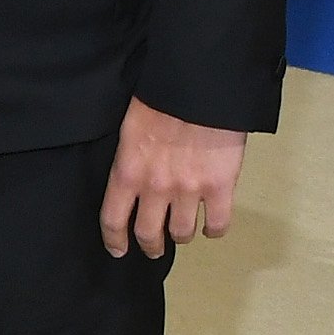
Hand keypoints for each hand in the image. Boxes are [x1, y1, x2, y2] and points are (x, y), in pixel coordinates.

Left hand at [99, 97, 246, 259]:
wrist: (200, 84)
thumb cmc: (162, 96)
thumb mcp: (130, 128)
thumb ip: (130, 159)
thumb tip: (132, 177)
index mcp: (127, 172)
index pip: (113, 220)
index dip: (114, 240)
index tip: (118, 249)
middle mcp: (155, 188)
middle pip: (149, 234)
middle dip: (151, 246)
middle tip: (154, 248)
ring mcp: (189, 190)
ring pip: (183, 233)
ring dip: (182, 235)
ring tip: (183, 231)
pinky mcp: (220, 187)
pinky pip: (218, 224)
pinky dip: (214, 230)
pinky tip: (212, 227)